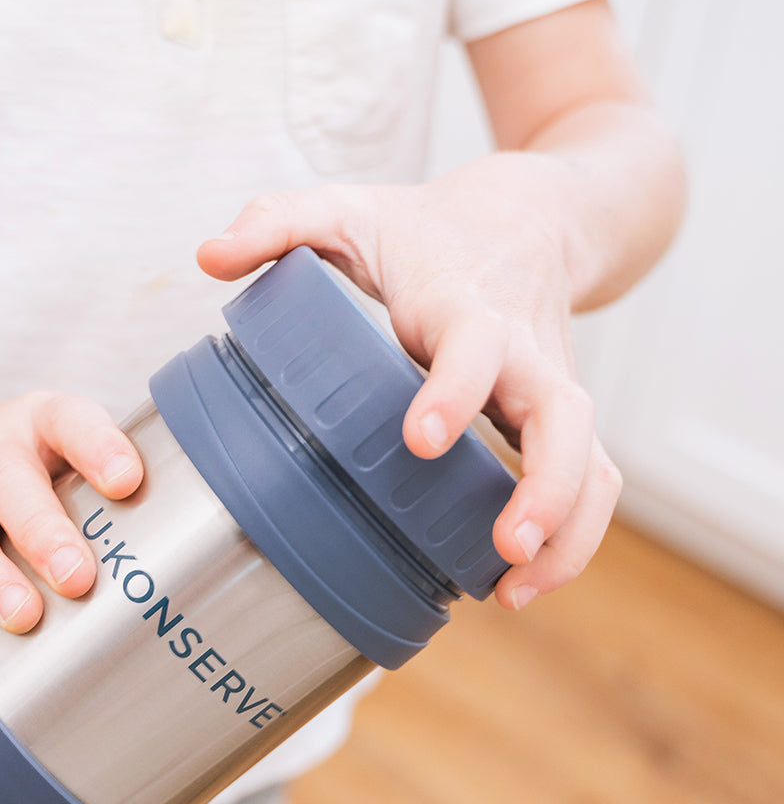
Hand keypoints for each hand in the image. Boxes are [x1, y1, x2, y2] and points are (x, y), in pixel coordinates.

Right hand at [0, 391, 142, 630]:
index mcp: (47, 421)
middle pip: (10, 480)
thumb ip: (119, 494)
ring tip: (22, 616)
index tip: (126, 482)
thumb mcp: (81, 457)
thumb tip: (175, 567)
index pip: (73, 422)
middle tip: (77, 578)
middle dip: (43, 532)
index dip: (99, 447)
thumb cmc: (47, 470)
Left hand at [197, 154, 622, 610]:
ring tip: (514, 596)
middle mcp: (525, 349)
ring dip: (569, 534)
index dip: (455, 389)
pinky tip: (518, 586)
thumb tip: (209, 258)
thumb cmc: (431, 226)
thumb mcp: (352, 207)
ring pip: (595, 462)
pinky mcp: (564, 418)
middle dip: (546, 486)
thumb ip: (280, 222)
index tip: (421, 440)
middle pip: (566, 416)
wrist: (537, 216)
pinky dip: (571, 537)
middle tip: (505, 548)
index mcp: (467, 303)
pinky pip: (593, 480)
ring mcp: (554, 387)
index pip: (475, 343)